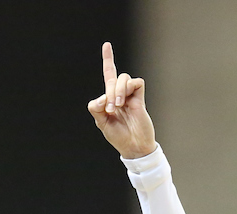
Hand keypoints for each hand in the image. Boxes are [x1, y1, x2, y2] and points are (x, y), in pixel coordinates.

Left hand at [88, 42, 155, 159]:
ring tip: (118, 106)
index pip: (109, 74)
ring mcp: (131, 95)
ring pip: (123, 78)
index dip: (108, 59)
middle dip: (109, 92)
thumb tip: (101, 97)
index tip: (107, 44)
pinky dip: (127, 89)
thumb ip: (96, 109)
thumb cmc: (118, 136)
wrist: (133, 147)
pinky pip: (135, 82)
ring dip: (117, 90)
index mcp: (110, 98)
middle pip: (112, 79)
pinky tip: (125, 102)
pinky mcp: (140, 98)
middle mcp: (121, 93)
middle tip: (110, 109)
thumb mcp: (101, 123)